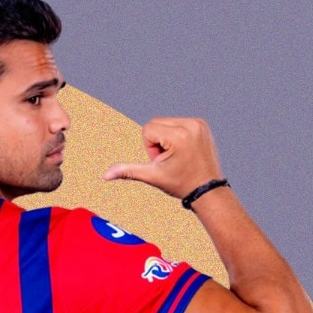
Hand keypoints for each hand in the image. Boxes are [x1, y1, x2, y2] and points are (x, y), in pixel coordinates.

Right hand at [103, 117, 224, 198]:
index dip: (150, 148)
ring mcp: (199, 124)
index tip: (164, 161)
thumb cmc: (181, 184)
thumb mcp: (152, 176)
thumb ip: (127, 171)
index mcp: (179, 136)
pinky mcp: (202, 125)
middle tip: (171, 159)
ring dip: (166, 139)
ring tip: (178, 155)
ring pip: (166, 122)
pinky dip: (176, 135)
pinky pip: (178, 123)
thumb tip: (105, 175)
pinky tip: (185, 150)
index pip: (148, 129)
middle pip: (156, 123)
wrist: (207, 189)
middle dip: (158, 142)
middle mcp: (191, 126)